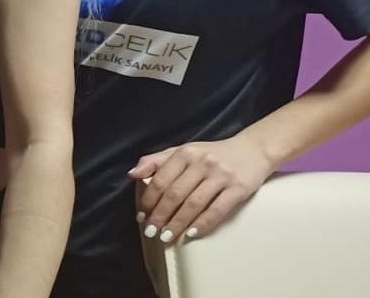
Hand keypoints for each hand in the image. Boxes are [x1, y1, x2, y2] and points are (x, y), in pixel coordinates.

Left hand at [131, 133, 275, 243]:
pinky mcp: (238, 188)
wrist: (254, 150)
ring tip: (166, 236)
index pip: (161, 180)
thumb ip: (156, 161)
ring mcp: (221, 175)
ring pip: (194, 204)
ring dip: (178, 223)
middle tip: (151, 231)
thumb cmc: (212, 154)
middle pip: (175, 194)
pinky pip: (217, 210)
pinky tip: (192, 234)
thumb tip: (132, 174)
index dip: (149, 200)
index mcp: (185, 153)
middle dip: (160, 215)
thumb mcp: (184, 151)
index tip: (141, 216)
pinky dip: (203, 224)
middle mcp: (202, 163)